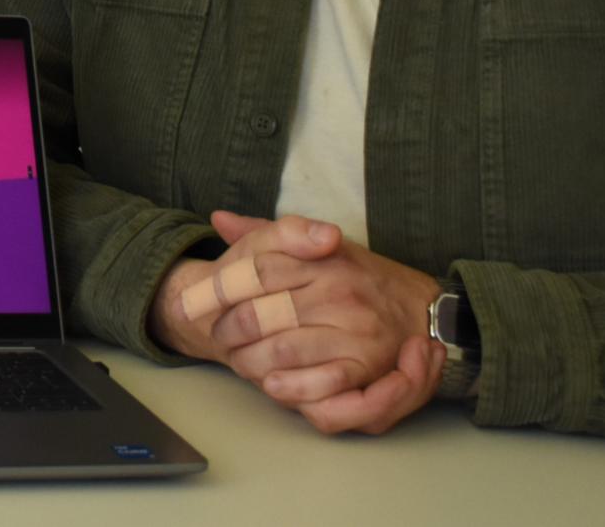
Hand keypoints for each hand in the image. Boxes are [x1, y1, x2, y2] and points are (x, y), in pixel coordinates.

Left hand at [202, 211, 445, 433]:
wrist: (417, 304)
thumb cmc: (356, 276)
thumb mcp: (315, 244)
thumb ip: (268, 233)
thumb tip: (218, 217)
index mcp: (319, 257)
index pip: (254, 269)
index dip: (214, 289)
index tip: (187, 304)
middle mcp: (336, 289)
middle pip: (259, 313)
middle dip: (227, 331)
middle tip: (217, 338)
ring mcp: (353, 327)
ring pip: (281, 350)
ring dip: (249, 362)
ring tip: (238, 361)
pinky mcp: (367, 364)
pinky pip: (319, 382)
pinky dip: (288, 387)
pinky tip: (271, 383)